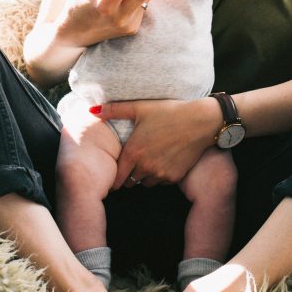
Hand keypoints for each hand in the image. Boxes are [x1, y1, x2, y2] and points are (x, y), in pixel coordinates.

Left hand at [90, 97, 222, 189]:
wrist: (200, 121)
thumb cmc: (169, 112)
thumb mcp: (140, 107)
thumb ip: (114, 110)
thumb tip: (92, 110)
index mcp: (133, 152)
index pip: (117, 177)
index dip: (114, 177)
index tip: (116, 173)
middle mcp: (145, 167)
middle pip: (130, 182)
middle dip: (129, 175)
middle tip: (134, 164)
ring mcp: (161, 174)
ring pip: (146, 183)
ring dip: (144, 176)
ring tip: (149, 160)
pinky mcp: (174, 177)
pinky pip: (161, 182)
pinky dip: (160, 176)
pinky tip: (164, 161)